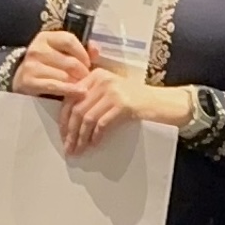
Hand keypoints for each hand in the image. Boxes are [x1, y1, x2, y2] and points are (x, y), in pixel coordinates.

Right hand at [11, 30, 91, 97]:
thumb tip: (96, 50)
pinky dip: (70, 90)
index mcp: (45, 38)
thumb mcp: (61, 52)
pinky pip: (55, 86)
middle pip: (70, 62)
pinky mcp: (29, 81)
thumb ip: (82, 49)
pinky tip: (79, 92)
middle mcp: (36, 49)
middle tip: (87, 78)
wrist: (23, 78)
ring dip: (77, 83)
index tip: (89, 63)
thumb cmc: (49, 64)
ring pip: (65, 76)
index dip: (83, 53)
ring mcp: (31, 66)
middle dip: (83, 72)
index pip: (69, 40)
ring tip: (81, 86)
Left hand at [59, 74, 193, 155]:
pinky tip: (94, 144)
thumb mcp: (111, 91)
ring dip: (80, 137)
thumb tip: (68, 120)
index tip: (62, 134)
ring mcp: (114, 92)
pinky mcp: (123, 104)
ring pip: (87, 118)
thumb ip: (92, 97)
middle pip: (77, 109)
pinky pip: (102, 123)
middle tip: (68, 146)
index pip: (71, 97)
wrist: (161, 102)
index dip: (64, 118)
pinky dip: (95, 136)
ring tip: (78, 149)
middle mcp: (103, 80)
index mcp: (96, 75)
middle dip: (70, 131)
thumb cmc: (135, 99)